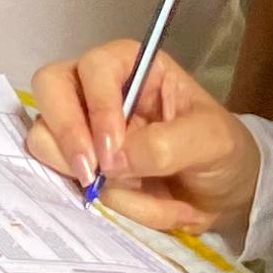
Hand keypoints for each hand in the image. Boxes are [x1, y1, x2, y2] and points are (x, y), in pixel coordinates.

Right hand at [23, 43, 257, 237]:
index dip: (98, 106)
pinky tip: (141, 205)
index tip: (113, 151)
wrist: (226, 195)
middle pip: (50, 88)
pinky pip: (65, 182)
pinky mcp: (82, 168)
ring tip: (136, 193)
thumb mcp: (212, 141)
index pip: (94, 68)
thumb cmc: (223, 152)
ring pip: (46, 140)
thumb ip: (166, 145)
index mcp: (133, 67)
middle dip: (66, 133)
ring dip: (85, 176)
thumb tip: (114, 161)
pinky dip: (104, 204)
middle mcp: (99, 92)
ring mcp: (84, 130)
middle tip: (90, 174)